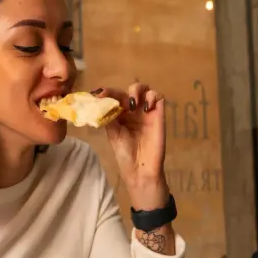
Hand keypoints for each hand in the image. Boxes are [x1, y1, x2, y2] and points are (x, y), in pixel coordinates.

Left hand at [94, 82, 168, 208]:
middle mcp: (133, 111)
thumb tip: (99, 101)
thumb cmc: (125, 154)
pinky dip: (152, 96)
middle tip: (119, 103)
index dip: (107, 92)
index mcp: (120, 115)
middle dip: (121, 92)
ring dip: (137, 90)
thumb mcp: (113, 134)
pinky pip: (159, 97)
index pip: (114, 97)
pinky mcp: (159, 114)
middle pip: (128, 90)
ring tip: (132, 104)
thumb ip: (108, 116)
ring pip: (145, 89)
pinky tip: (146, 108)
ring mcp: (146, 111)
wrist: (140, 168)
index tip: (99, 93)